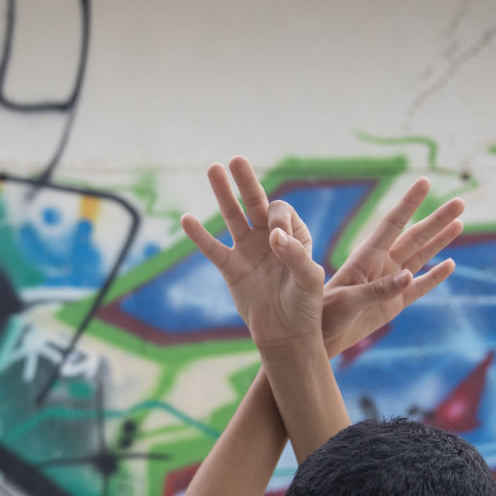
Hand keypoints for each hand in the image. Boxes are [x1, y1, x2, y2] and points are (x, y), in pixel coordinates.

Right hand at [181, 157, 325, 351]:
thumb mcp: (309, 280)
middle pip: (255, 203)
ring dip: (223, 195)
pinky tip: (186, 220)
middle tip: (236, 160)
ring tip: (213, 169)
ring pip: (233, 217)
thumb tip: (273, 235)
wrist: (285, 335)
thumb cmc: (305, 307)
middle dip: (246, 182)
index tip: (277, 239)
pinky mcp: (230, 268)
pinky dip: (199, 235)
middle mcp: (269, 239)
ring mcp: (248, 251)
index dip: (277, 219)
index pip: (280, 213)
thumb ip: (295, 255)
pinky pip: (212, 248)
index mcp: (294, 236)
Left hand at [319, 177, 461, 355]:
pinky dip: (435, 277)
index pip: (392, 223)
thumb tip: (408, 276)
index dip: (409, 203)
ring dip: (440, 241)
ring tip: (459, 223)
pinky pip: (419, 287)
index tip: (424, 182)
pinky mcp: (395, 304)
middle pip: (415, 237)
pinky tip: (450, 264)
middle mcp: (381, 265)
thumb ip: (378, 289)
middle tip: (460, 201)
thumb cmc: (325, 315)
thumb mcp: (348, 300)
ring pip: (421, 257)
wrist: (320, 339)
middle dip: (437, 220)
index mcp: (366, 257)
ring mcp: (390, 283)